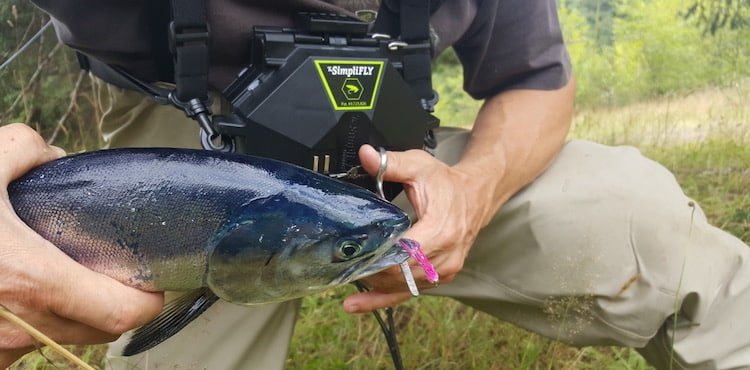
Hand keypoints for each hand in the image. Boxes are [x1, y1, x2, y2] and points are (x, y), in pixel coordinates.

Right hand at [0, 124, 163, 367]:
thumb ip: (26, 149)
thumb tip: (52, 156)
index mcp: (31, 280)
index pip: (122, 313)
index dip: (147, 299)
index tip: (153, 283)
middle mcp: (18, 327)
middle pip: (99, 333)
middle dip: (115, 306)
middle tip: (115, 275)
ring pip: (59, 342)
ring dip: (73, 316)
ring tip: (66, 279)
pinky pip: (20, 348)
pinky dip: (32, 324)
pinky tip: (17, 294)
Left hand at [343, 144, 491, 312]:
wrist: (477, 196)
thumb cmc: (447, 183)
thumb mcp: (420, 166)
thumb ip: (391, 163)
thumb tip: (365, 155)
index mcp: (441, 230)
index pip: (404, 253)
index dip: (377, 256)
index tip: (352, 255)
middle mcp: (446, 255)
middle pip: (400, 273)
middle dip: (370, 270)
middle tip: (339, 265)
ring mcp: (445, 269)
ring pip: (403, 285)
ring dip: (374, 284)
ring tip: (344, 280)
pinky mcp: (441, 276)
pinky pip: (410, 290)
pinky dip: (384, 297)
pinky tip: (359, 304)